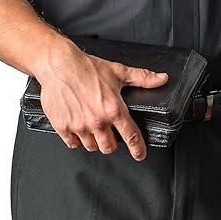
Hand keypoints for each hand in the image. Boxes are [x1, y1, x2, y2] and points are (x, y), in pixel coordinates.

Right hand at [36, 36, 168, 160]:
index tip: (140, 154)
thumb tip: (161, 79)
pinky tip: (78, 128)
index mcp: (113, 109)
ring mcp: (79, 126)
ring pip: (91, 147)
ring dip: (94, 141)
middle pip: (109, 148)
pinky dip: (76, 139)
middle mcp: (97, 120)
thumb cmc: (86, 67)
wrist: (59, 64)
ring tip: (92, 128)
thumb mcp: (118, 71)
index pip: (132, 137)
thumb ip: (142, 78)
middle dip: (112, 143)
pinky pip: (73, 144)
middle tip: (109, 133)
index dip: (139, 149)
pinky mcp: (63, 127)